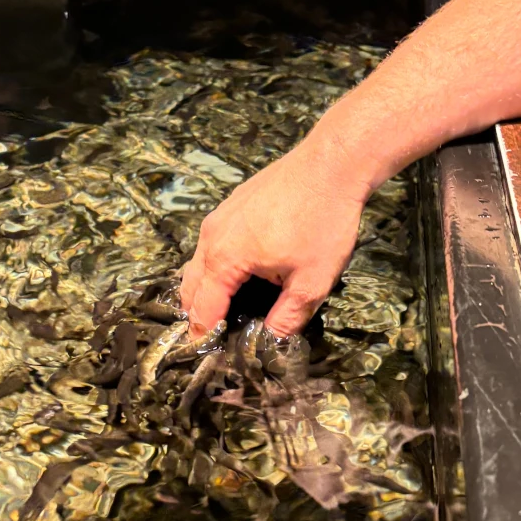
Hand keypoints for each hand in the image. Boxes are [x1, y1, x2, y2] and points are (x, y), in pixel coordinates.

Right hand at [180, 122, 373, 337]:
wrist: (331, 164)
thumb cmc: (322, 221)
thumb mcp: (313, 281)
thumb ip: (288, 317)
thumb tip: (272, 343)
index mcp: (224, 259)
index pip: (201, 310)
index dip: (205, 337)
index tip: (212, 356)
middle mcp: (211, 237)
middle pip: (189, 288)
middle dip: (197, 315)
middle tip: (216, 338)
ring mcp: (218, 217)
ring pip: (197, 264)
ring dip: (204, 290)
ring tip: (225, 310)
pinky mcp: (231, 206)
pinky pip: (210, 244)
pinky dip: (214, 267)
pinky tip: (239, 274)